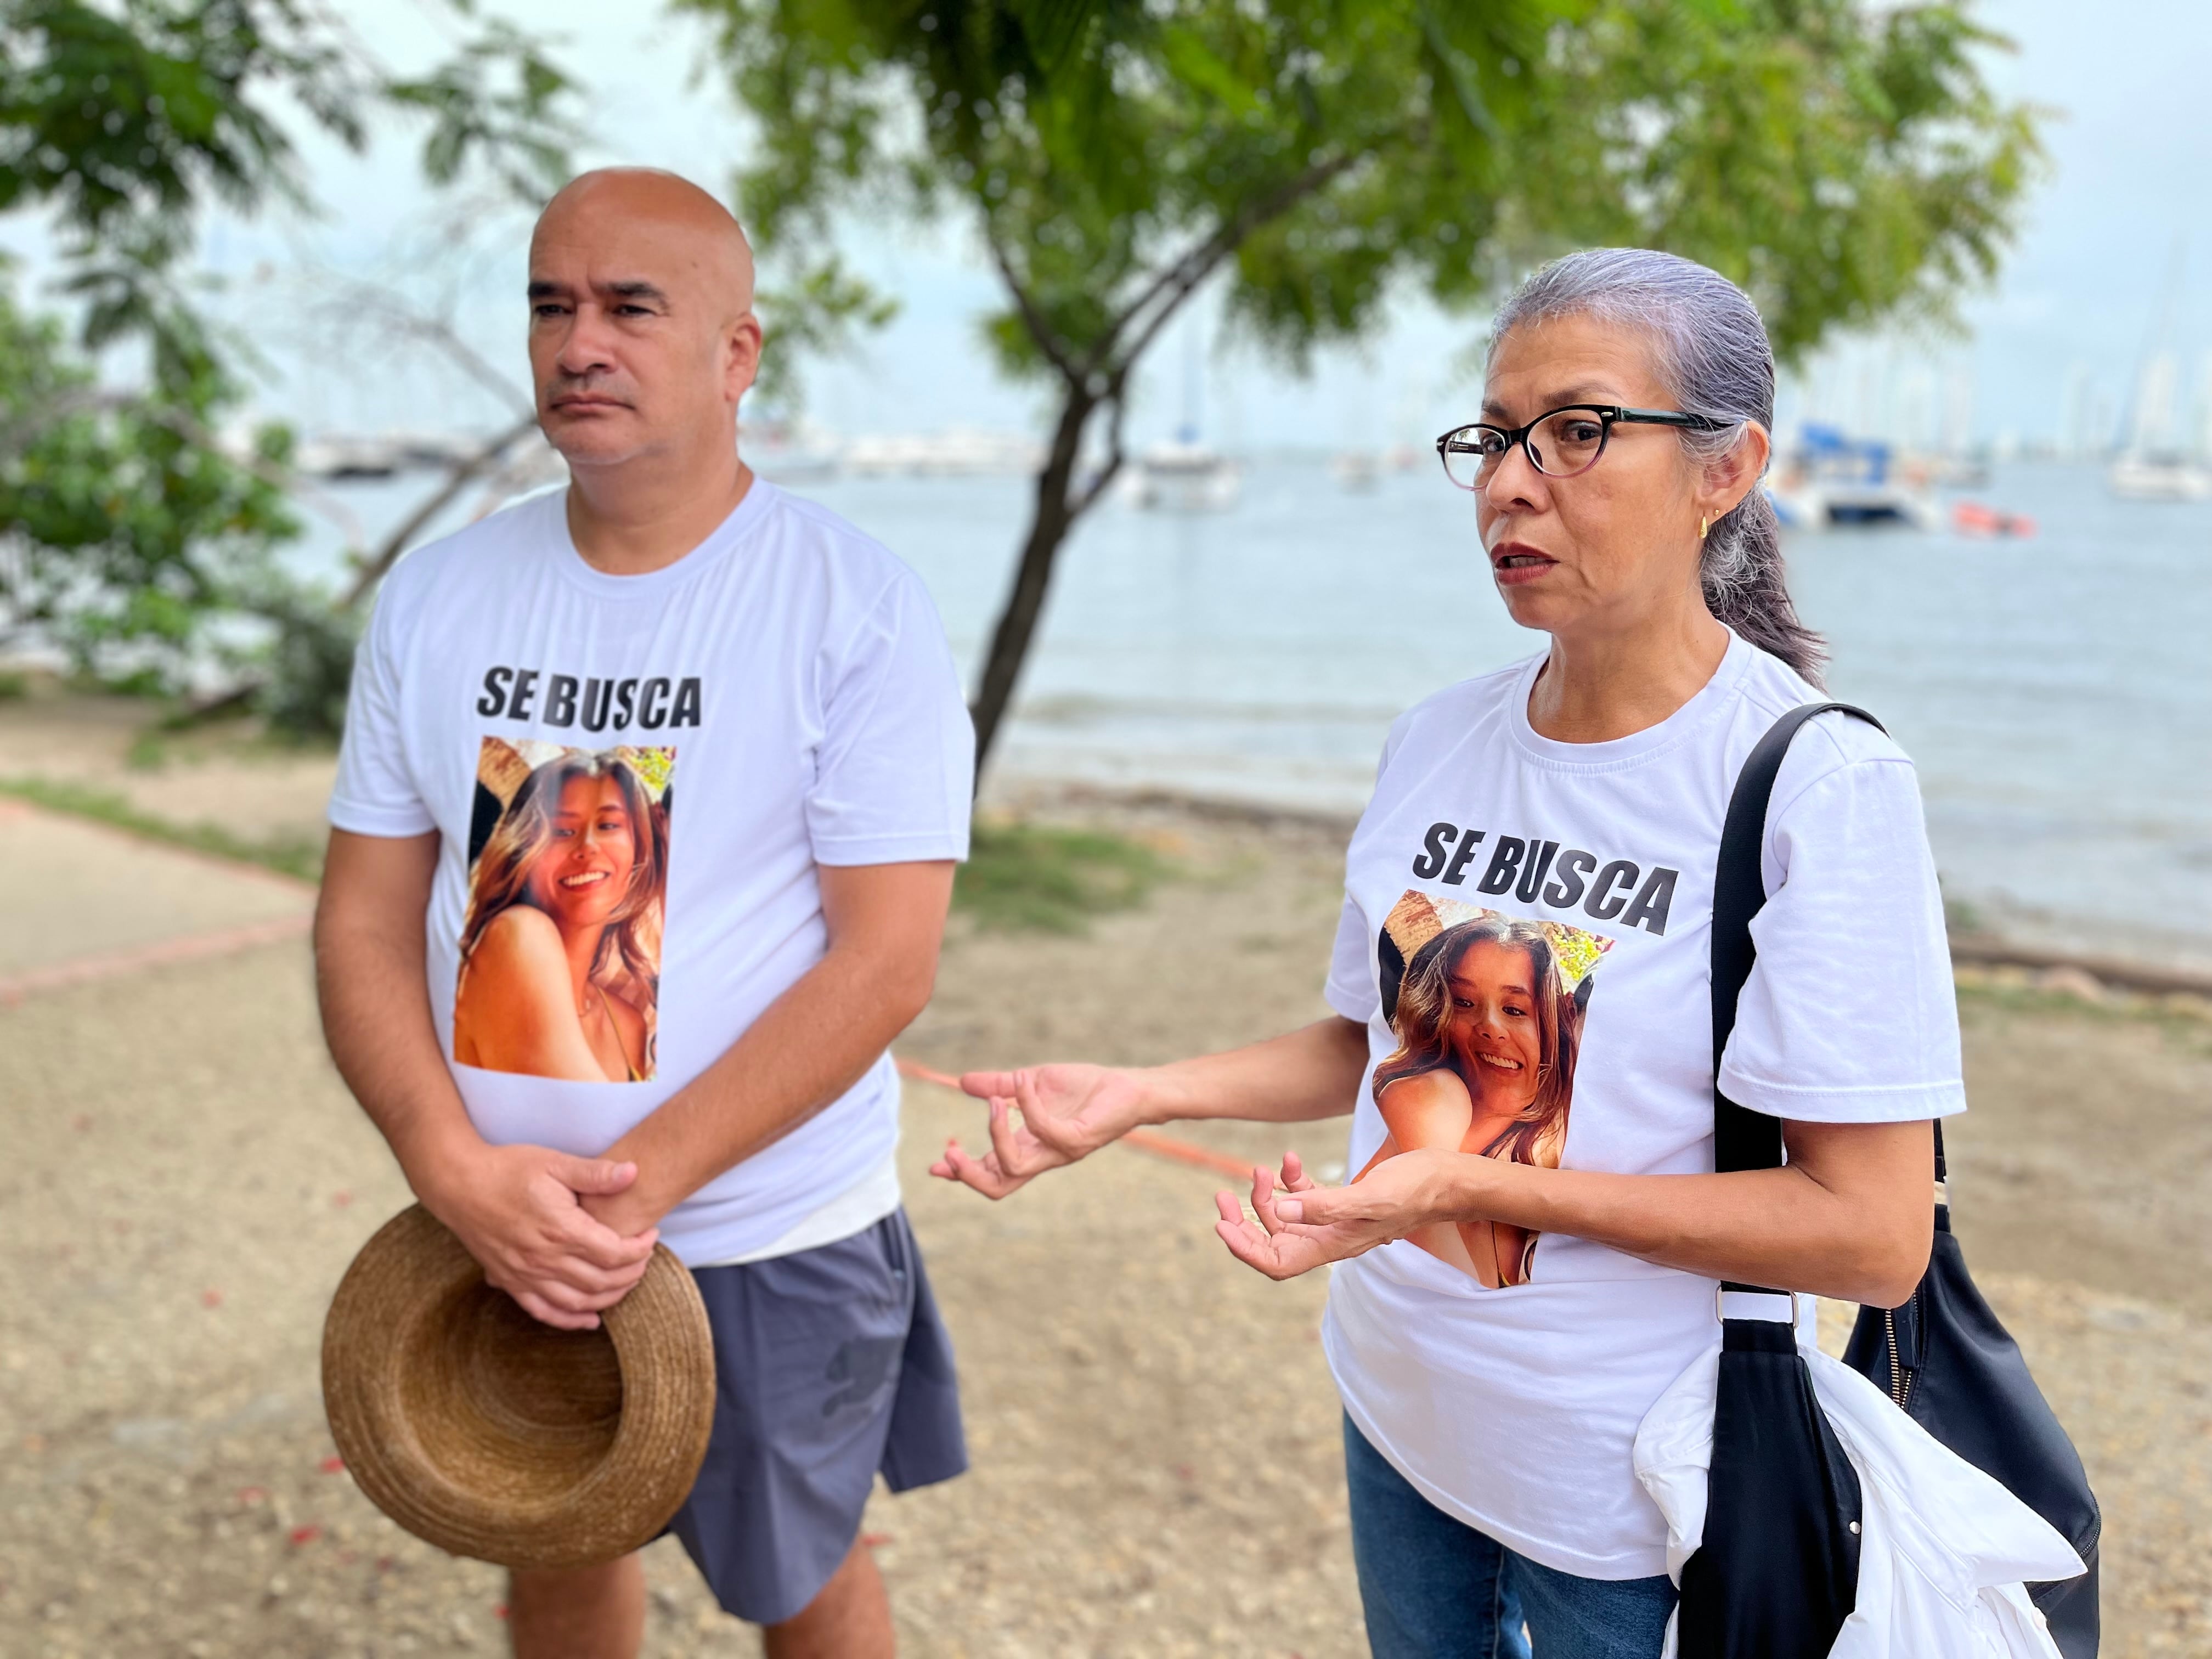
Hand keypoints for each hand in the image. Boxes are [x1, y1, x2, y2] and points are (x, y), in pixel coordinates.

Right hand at [423, 1143, 660, 1330]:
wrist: (459, 1184)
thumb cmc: (507, 1169)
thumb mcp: (554, 1162)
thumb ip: (595, 1173)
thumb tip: (634, 1172)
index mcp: (562, 1230)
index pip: (615, 1253)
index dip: (640, 1249)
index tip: (651, 1236)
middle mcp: (545, 1259)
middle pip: (603, 1281)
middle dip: (632, 1273)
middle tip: (644, 1258)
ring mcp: (526, 1275)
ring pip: (579, 1302)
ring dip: (610, 1298)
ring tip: (626, 1282)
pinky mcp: (511, 1282)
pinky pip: (545, 1312)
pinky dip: (571, 1320)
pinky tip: (590, 1319)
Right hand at [928, 1063, 1150, 1198]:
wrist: (1129, 1087)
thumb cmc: (1085, 1089)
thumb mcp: (1032, 1083)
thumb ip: (999, 1085)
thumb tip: (962, 1082)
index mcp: (1029, 1148)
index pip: (991, 1173)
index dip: (962, 1174)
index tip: (936, 1164)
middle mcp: (1043, 1156)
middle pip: (998, 1186)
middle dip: (968, 1174)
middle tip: (950, 1151)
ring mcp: (1060, 1151)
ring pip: (1015, 1165)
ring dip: (995, 1133)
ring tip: (994, 1100)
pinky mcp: (1078, 1139)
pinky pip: (1044, 1130)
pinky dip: (1028, 1104)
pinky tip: (1026, 1080)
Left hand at [1214, 1149, 1457, 1280]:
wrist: (1447, 1180)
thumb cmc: (1414, 1190)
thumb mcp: (1368, 1197)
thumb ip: (1324, 1206)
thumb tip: (1279, 1209)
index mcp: (1333, 1247)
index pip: (1276, 1263)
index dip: (1245, 1249)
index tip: (1221, 1225)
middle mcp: (1330, 1239)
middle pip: (1273, 1241)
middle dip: (1244, 1221)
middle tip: (1222, 1195)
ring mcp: (1336, 1221)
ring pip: (1286, 1216)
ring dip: (1267, 1194)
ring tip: (1263, 1167)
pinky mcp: (1343, 1202)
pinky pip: (1305, 1196)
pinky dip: (1292, 1180)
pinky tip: (1290, 1158)